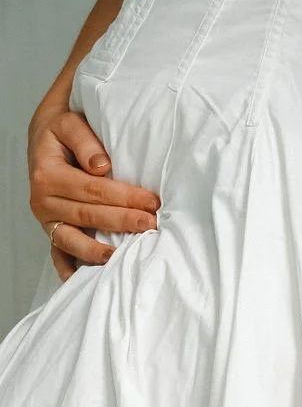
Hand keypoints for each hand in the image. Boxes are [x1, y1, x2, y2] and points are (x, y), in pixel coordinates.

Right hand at [28, 103, 159, 280]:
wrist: (45, 139)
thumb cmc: (62, 131)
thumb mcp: (69, 123)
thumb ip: (84, 140)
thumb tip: (101, 166)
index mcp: (47, 174)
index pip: (92, 189)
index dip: (124, 196)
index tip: (152, 201)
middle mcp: (43, 201)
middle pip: (88, 216)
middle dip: (123, 222)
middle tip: (152, 225)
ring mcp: (47, 221)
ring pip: (74, 241)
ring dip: (101, 252)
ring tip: (125, 258)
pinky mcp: (51, 232)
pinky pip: (59, 256)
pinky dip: (70, 271)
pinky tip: (84, 284)